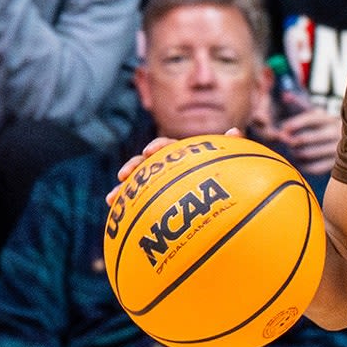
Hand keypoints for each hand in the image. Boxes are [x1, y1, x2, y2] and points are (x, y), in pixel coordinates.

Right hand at [104, 127, 242, 204]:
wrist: (225, 206)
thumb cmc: (230, 181)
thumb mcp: (235, 166)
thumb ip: (232, 150)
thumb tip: (234, 131)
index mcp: (183, 157)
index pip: (168, 146)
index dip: (158, 147)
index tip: (151, 152)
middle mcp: (168, 170)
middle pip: (146, 164)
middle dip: (134, 166)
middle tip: (125, 174)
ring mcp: (159, 188)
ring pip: (137, 186)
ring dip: (123, 189)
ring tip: (112, 198)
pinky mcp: (155, 206)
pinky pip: (137, 206)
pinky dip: (124, 209)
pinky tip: (115, 215)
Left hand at [270, 105, 341, 175]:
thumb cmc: (327, 127)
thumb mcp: (319, 113)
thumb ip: (302, 104)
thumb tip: (285, 95)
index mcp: (330, 118)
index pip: (310, 118)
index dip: (294, 123)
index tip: (283, 128)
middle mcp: (335, 132)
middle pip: (306, 138)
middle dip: (291, 140)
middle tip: (283, 142)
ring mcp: (337, 148)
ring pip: (308, 154)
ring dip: (295, 153)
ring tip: (291, 151)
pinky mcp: (336, 163)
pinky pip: (314, 167)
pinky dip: (303, 165)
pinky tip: (300, 162)